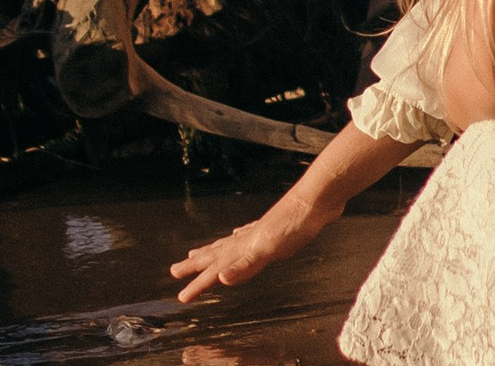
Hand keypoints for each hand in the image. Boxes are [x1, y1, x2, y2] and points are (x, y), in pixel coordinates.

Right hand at [171, 189, 331, 303]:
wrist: (318, 197)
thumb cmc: (296, 223)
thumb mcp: (272, 248)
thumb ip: (247, 264)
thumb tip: (221, 278)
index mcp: (245, 246)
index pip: (216, 269)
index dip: (198, 284)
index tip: (180, 297)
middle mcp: (248, 238)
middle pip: (215, 254)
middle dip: (195, 265)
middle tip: (175, 270)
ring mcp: (259, 232)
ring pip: (227, 245)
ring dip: (211, 252)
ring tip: (196, 253)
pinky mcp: (273, 229)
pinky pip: (245, 236)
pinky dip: (235, 239)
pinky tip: (238, 235)